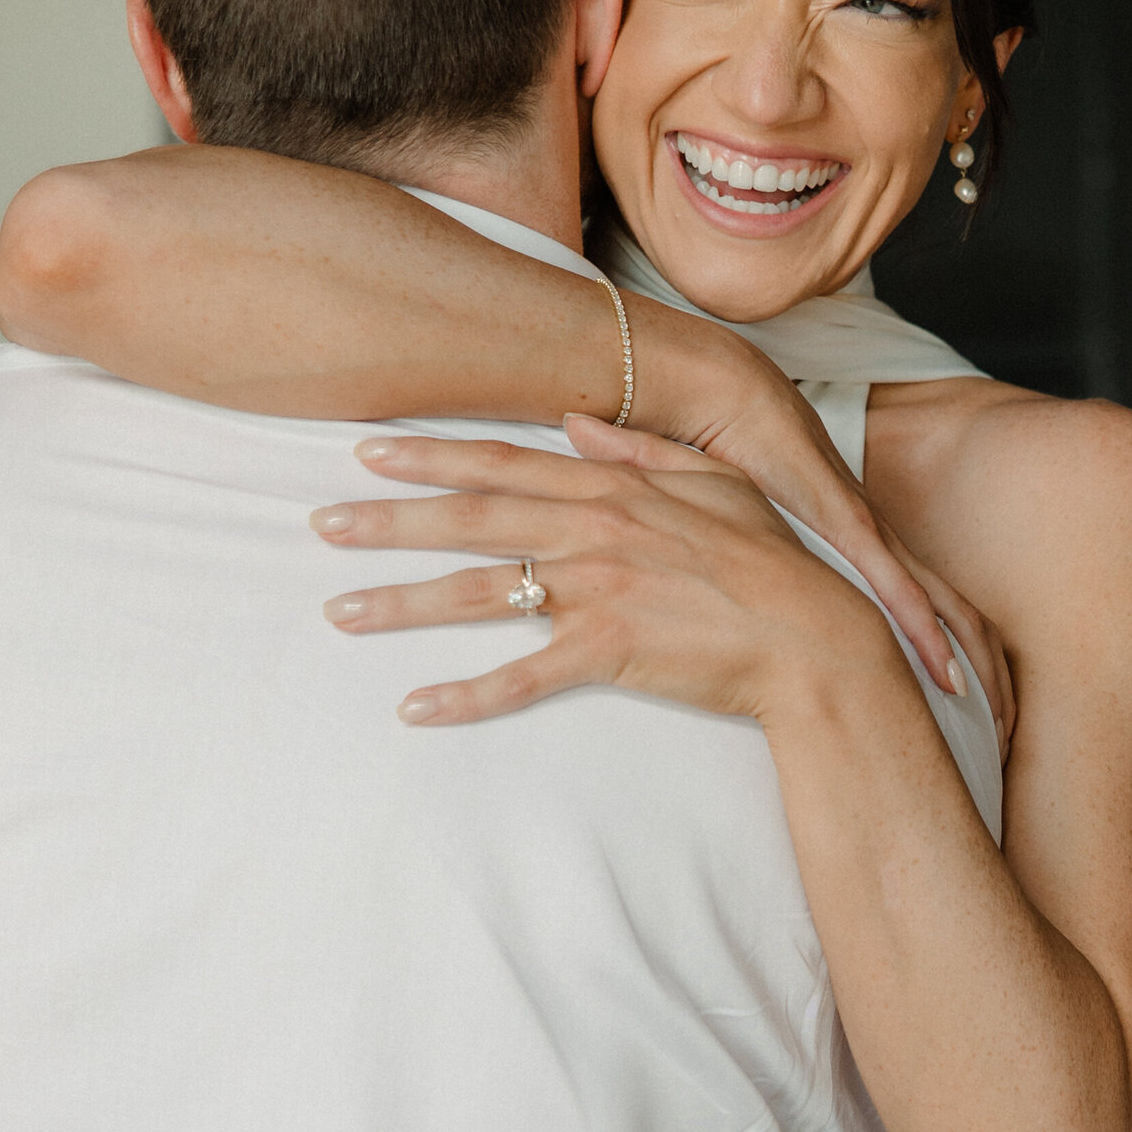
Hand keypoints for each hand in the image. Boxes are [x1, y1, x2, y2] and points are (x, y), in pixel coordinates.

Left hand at [310, 427, 901, 727]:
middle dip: (390, 521)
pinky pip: (522, 677)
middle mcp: (593, 532)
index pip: (502, 464)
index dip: (431, 456)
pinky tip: (415, 706)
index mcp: (610, 490)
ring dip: (403, 602)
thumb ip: (638, 452)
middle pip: (472, 520)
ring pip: (481, 593)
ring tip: (340, 611)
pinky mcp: (609, 652)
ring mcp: (598, 591)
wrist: (812, 637)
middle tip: (319, 525)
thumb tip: (574, 425)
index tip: (367, 452)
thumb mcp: (712, 483)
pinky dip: (465, 695)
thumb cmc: (769, 561)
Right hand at [633, 348, 1015, 760]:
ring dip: (977, 672)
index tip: (980, 717)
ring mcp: (874, 538)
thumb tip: (762, 620)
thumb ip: (773, 572)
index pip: (939, 617)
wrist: (732, 399)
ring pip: (948, 616)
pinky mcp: (852, 531)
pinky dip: (927, 637)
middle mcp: (886, 546)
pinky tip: (947, 679)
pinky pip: (901, 593)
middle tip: (1008, 740)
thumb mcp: (761, 535)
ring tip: (999, 728)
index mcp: (872, 549)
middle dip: (993, 684)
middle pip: (964, 624)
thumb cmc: (741, 458)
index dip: (965, 664)